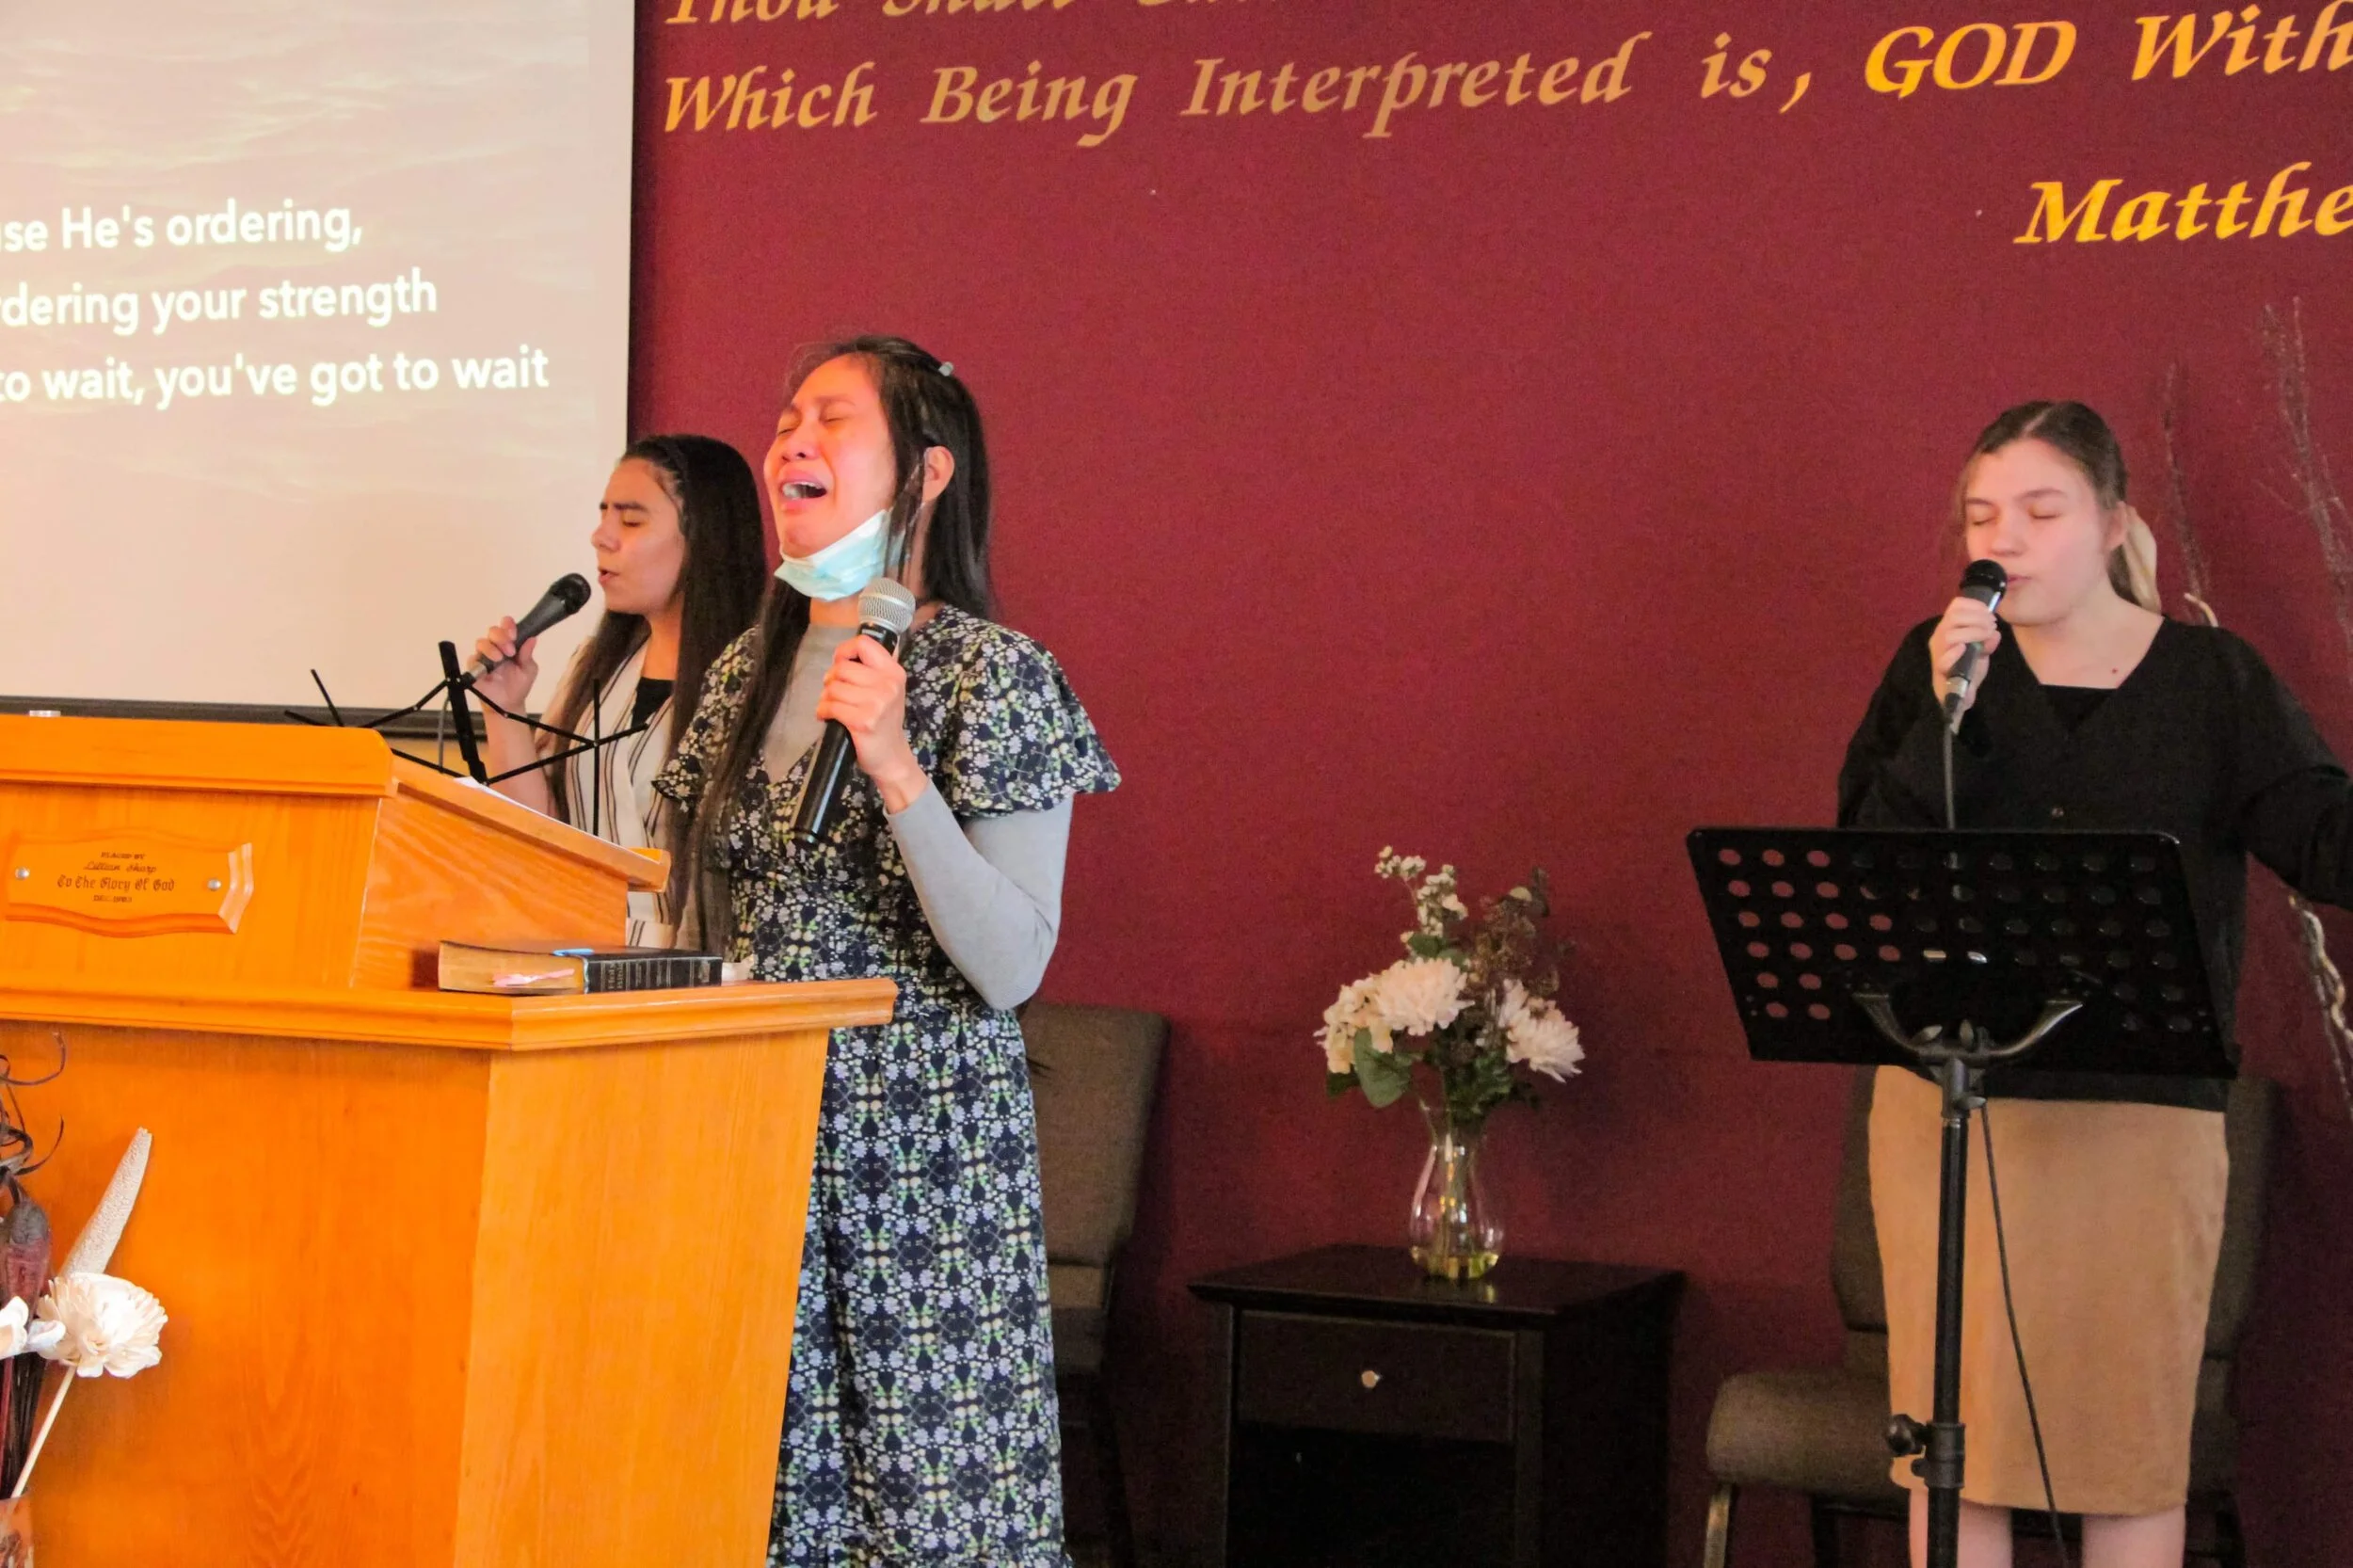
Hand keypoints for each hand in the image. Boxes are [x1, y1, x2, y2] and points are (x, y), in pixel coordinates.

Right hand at [470, 616, 539, 712]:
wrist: (509, 705)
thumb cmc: (519, 685)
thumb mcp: (528, 670)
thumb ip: (528, 655)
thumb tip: (532, 638)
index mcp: (510, 644)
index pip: (506, 627)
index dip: (508, 625)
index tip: (514, 632)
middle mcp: (495, 647)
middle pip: (493, 631)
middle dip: (501, 637)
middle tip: (510, 650)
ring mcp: (484, 656)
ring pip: (481, 642)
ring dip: (491, 648)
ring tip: (500, 659)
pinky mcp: (474, 667)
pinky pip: (472, 658)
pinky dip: (480, 660)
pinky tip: (489, 667)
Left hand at [816, 635, 926, 810]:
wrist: (891, 757)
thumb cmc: (884, 722)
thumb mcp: (887, 690)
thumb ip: (872, 669)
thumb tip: (845, 652)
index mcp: (894, 672)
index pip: (864, 644)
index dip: (845, 651)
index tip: (841, 664)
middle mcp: (888, 684)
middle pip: (842, 667)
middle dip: (831, 680)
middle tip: (835, 693)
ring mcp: (876, 703)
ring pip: (833, 687)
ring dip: (826, 698)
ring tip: (833, 707)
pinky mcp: (863, 721)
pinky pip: (830, 706)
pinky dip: (823, 711)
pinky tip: (828, 717)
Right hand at [1928, 594, 2000, 715]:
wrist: (1961, 693)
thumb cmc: (1969, 667)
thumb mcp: (1983, 649)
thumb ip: (1989, 639)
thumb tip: (1994, 634)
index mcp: (1948, 627)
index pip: (1955, 606)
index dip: (1974, 605)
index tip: (1990, 612)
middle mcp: (1939, 637)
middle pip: (1953, 617)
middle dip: (1977, 618)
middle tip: (1992, 625)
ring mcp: (1938, 654)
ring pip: (1949, 635)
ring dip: (1972, 632)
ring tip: (1987, 635)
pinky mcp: (1940, 671)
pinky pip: (1943, 660)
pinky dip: (1954, 653)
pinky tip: (1965, 649)